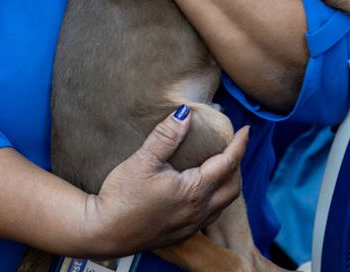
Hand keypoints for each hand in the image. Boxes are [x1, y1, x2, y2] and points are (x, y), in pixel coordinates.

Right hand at [84, 108, 248, 255]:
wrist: (103, 231)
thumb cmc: (121, 196)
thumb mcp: (142, 160)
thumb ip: (166, 136)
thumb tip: (185, 114)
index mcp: (194, 190)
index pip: (227, 164)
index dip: (239, 145)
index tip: (246, 130)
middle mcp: (198, 211)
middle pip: (233, 186)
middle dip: (237, 164)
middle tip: (232, 146)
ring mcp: (191, 225)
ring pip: (224, 204)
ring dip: (228, 183)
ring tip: (220, 166)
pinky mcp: (181, 234)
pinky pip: (210, 216)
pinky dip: (216, 199)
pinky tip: (202, 191)